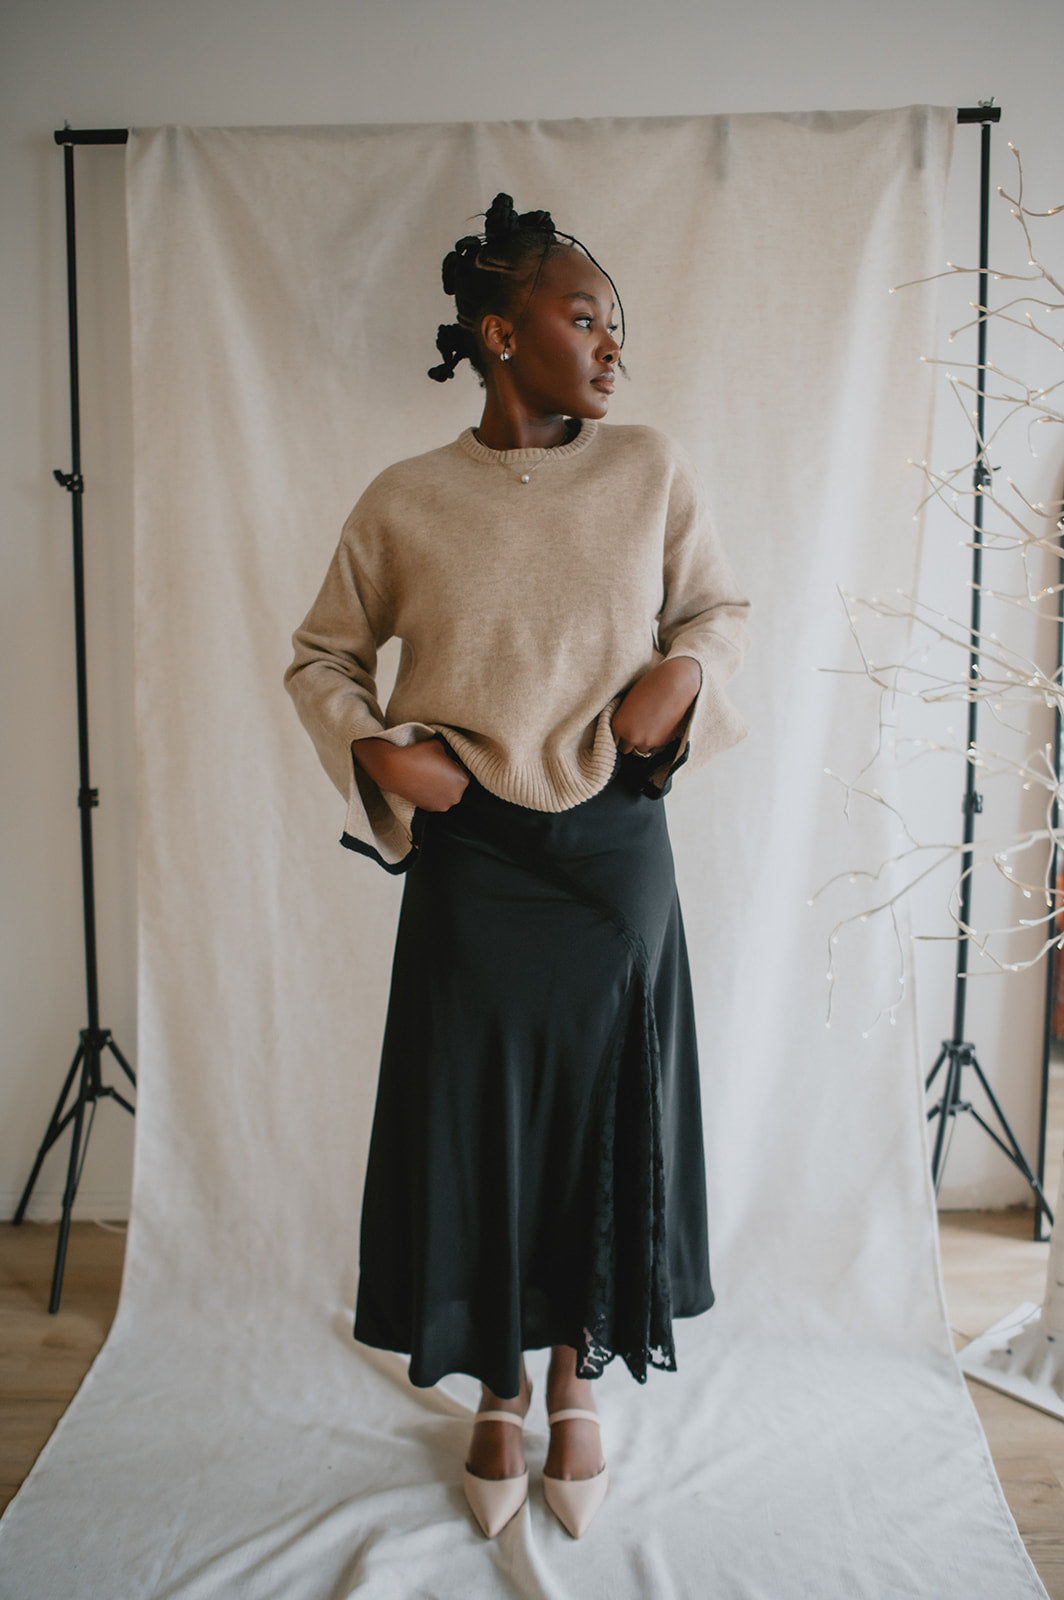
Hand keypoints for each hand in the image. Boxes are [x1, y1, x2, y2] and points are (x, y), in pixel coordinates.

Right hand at [352, 737, 469, 810]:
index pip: (462, 772)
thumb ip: (449, 752)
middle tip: (434, 769)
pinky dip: (431, 793)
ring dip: (441, 787)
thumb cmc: (419, 755)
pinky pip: (435, 799)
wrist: (395, 770)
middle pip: (456, 785)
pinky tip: (423, 784)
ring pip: (446, 793)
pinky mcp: (429, 809)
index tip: (442, 762)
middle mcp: (456, 796)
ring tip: (428, 777)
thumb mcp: (440, 745)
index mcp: (462, 780)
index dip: (452, 765)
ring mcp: (443, 805)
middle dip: (448, 778)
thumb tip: (450, 755)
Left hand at [611, 656, 701, 755]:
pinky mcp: (663, 742)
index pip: (614, 742)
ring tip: (651, 726)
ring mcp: (648, 741)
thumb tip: (625, 733)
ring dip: (645, 742)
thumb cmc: (650, 685)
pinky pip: (656, 748)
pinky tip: (661, 726)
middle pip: (627, 749)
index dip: (621, 737)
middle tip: (639, 729)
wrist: (675, 683)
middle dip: (631, 742)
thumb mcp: (629, 701)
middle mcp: (631, 736)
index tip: (626, 732)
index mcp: (618, 725)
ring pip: (642, 750)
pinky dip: (657, 741)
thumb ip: (625, 719)